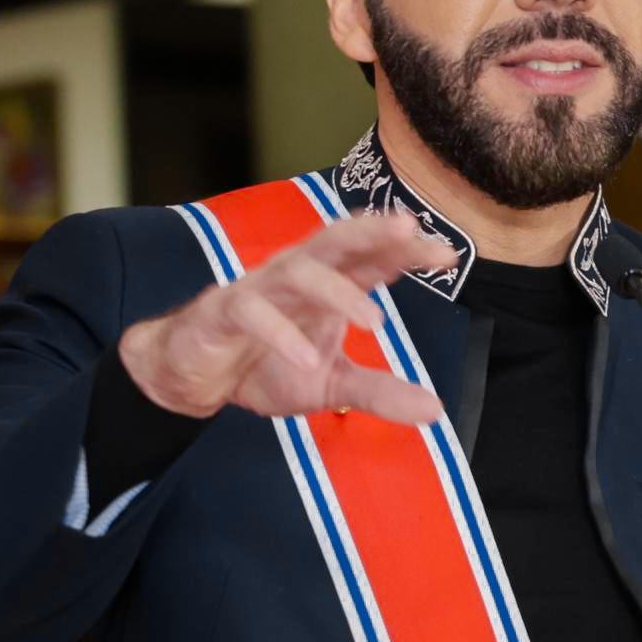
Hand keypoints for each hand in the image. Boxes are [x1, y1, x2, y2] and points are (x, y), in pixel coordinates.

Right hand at [118, 211, 448, 426]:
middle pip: (336, 238)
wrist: (193, 377)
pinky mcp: (223, 312)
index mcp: (329, 284)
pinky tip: (308, 358)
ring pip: (298, 270)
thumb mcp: (331, 386)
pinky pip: (251, 312)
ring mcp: (259, 289)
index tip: (448, 254)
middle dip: (372, 230)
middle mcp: (298, 277)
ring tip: (375, 320)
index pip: (372, 257)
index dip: (407, 250)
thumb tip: (436, 411)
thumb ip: (380, 393)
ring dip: (337, 290)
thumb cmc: (267, 366)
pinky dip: (280, 334)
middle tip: (409, 231)